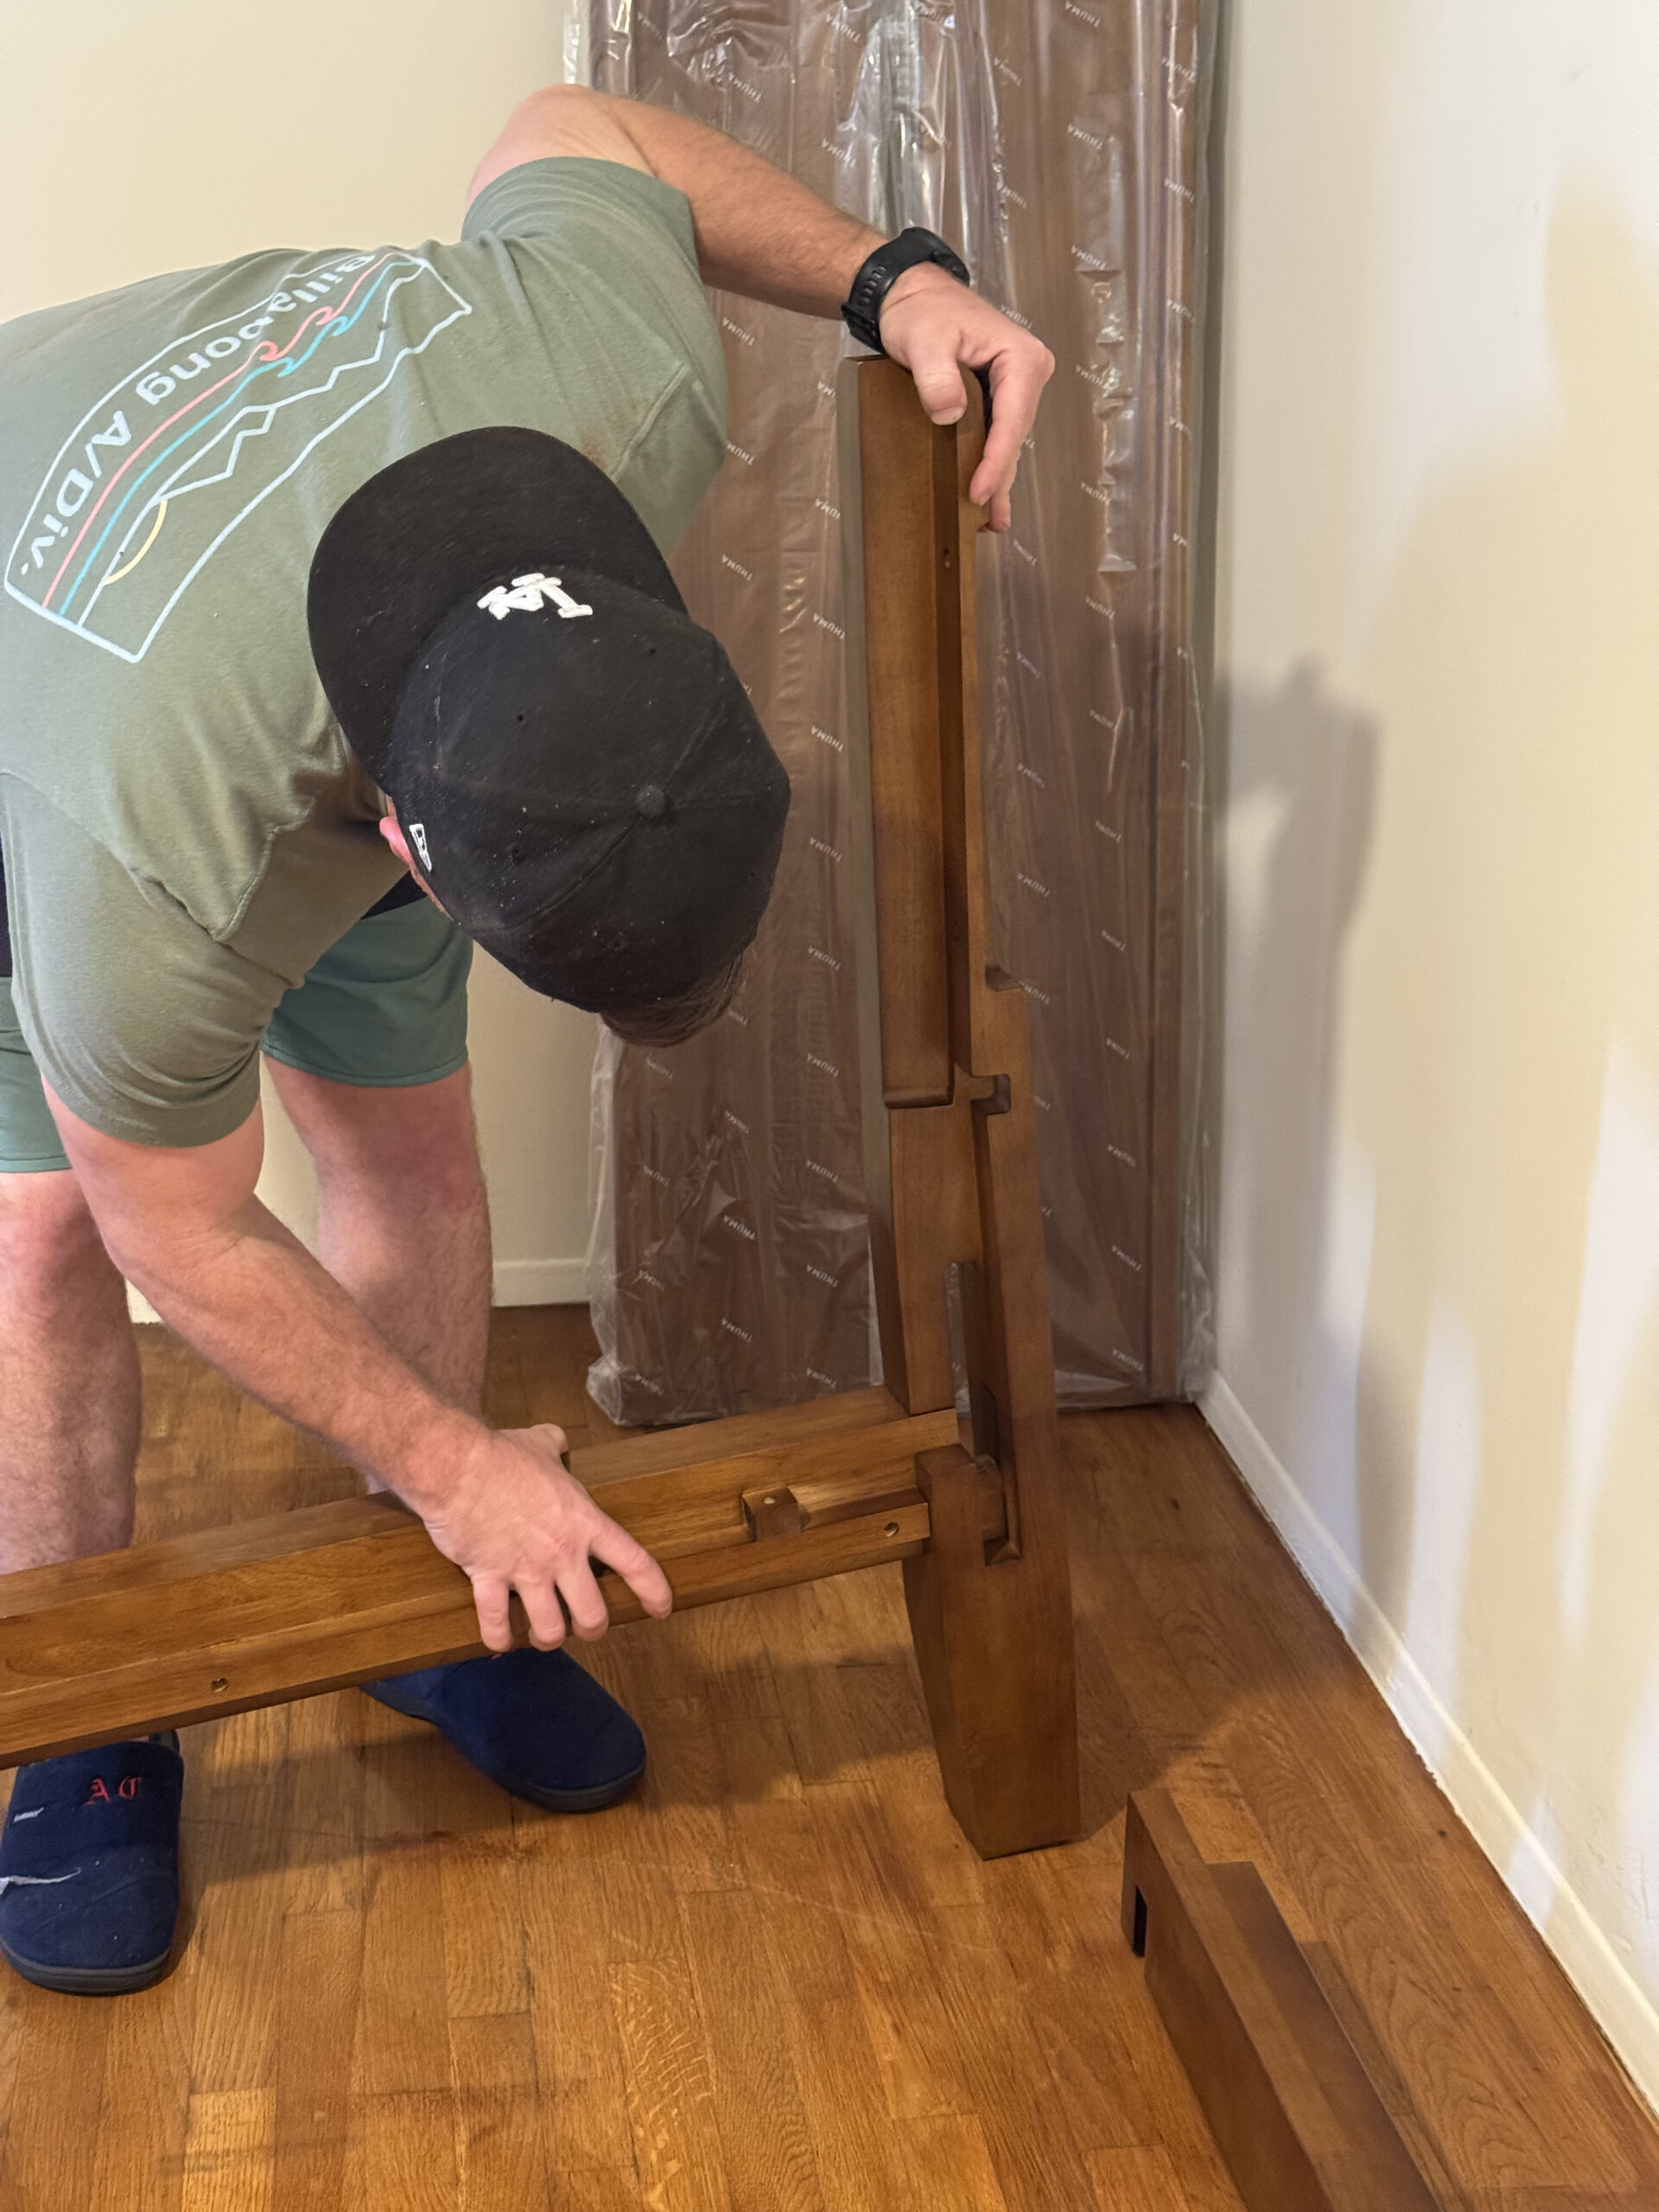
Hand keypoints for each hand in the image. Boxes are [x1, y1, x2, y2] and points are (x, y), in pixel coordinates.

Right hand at [413, 1422, 672, 1652]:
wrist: (457, 1465)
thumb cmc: (501, 1455)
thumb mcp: (541, 1443)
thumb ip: (557, 1445)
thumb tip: (557, 1441)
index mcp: (584, 1522)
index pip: (634, 1563)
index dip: (654, 1591)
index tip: (661, 1608)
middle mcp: (561, 1554)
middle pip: (593, 1615)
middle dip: (592, 1628)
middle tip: (584, 1626)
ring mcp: (525, 1570)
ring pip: (549, 1630)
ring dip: (547, 1638)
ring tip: (542, 1635)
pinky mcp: (488, 1578)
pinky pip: (496, 1624)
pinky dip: (498, 1639)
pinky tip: (501, 1641)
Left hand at [877, 263, 1055, 532]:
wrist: (910, 294)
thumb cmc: (921, 311)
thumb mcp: (925, 341)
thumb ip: (937, 376)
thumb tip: (949, 415)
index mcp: (1021, 359)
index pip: (1012, 421)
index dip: (996, 461)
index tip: (978, 493)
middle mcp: (1027, 373)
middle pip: (1014, 436)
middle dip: (998, 477)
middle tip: (983, 520)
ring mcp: (1015, 386)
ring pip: (1008, 440)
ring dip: (997, 477)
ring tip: (989, 521)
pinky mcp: (999, 395)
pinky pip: (997, 433)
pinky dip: (989, 462)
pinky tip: (985, 494)